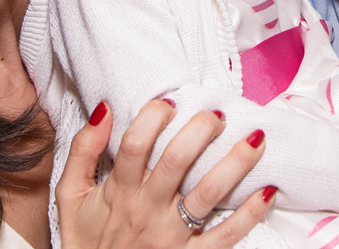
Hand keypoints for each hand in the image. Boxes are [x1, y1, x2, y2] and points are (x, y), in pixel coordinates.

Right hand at [57, 99, 276, 247]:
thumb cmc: (87, 239)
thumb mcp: (70, 196)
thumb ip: (82, 152)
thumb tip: (104, 110)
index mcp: (120, 191)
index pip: (135, 144)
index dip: (153, 117)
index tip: (169, 103)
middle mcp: (148, 210)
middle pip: (178, 161)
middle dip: (202, 130)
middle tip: (217, 114)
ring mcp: (173, 235)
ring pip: (209, 193)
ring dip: (236, 163)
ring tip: (256, 138)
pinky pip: (227, 235)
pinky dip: (251, 213)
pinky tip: (268, 190)